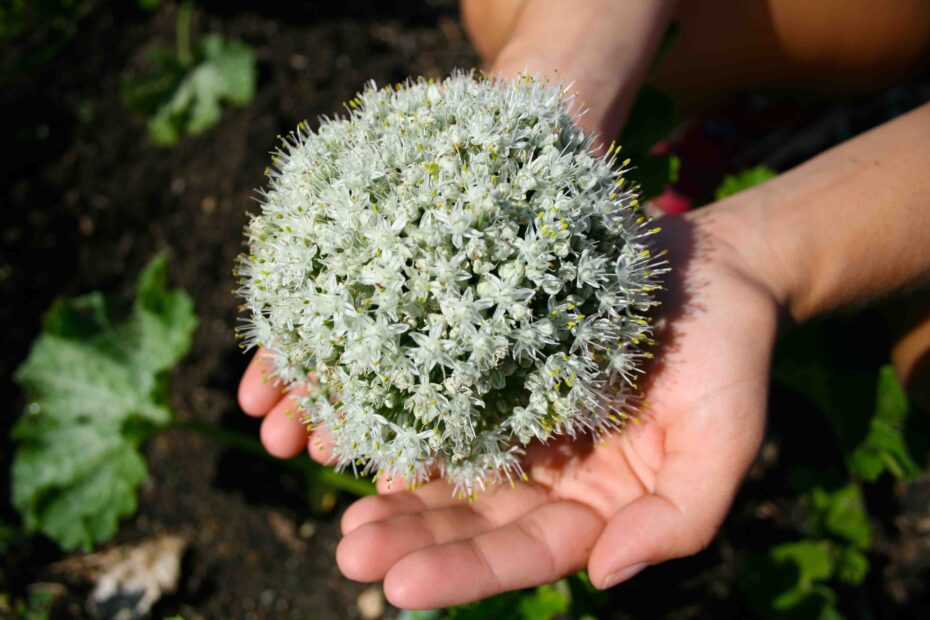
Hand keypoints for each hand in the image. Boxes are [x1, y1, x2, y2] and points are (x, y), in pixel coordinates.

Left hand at [238, 206, 781, 608]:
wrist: (709, 270)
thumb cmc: (729, 359)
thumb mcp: (723, 444)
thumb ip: (679, 519)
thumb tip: (604, 576)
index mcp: (598, 506)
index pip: (527, 553)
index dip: (467, 572)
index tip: (399, 586)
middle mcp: (550, 474)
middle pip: (472, 518)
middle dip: (412, 538)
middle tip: (347, 552)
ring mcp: (521, 421)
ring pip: (450, 468)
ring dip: (395, 491)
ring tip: (340, 507)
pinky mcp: (501, 368)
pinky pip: (447, 399)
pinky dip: (407, 417)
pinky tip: (361, 431)